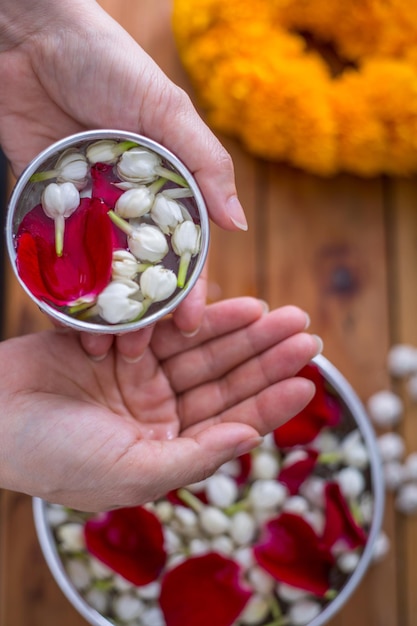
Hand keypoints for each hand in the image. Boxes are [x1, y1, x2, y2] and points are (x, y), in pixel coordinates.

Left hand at [0, 0, 245, 335]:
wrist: (32, 37)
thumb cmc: (110, 63)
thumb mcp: (167, 110)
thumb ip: (205, 165)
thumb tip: (240, 224)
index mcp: (168, 186)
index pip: (183, 249)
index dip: (187, 288)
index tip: (189, 327)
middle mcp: (131, 204)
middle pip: (140, 270)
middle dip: (142, 312)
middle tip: (139, 354)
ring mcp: (90, 208)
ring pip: (100, 270)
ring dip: (102, 310)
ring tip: (99, 349)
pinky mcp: (50, 205)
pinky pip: (57, 253)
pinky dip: (60, 285)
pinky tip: (63, 317)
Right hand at [0, 299, 319, 510]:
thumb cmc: (53, 457)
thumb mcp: (130, 473)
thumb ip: (193, 458)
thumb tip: (250, 439)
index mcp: (166, 448)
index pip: (231, 421)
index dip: (270, 401)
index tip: (308, 379)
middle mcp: (158, 411)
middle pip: (224, 380)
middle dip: (264, 357)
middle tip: (305, 333)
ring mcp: (138, 376)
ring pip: (201, 350)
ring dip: (239, 332)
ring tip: (279, 314)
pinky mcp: (117, 343)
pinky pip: (165, 328)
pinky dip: (195, 317)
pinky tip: (230, 306)